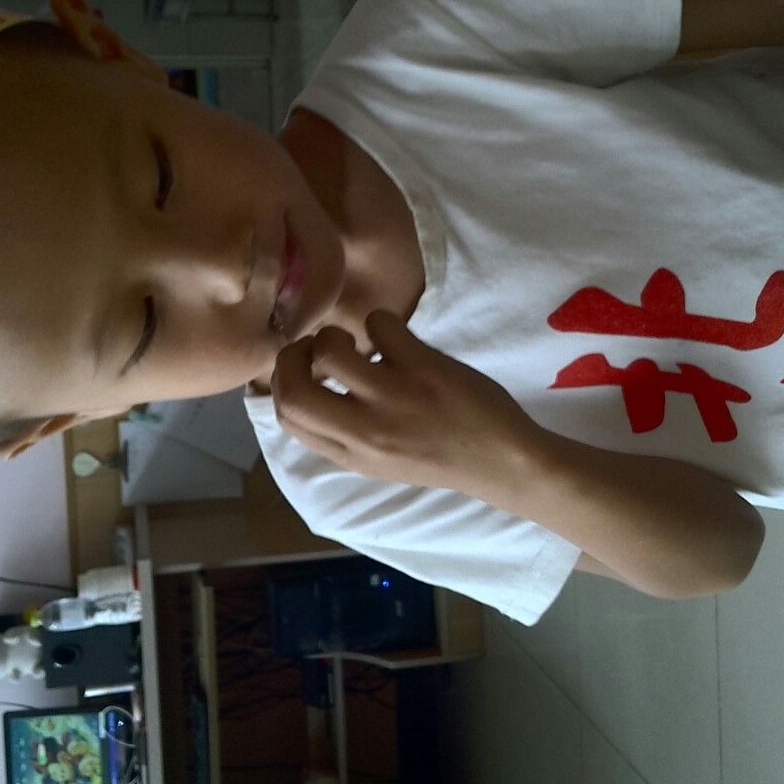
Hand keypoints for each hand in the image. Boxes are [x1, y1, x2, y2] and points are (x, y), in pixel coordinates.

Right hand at [269, 309, 540, 494]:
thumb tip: (306, 390)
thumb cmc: (440, 455)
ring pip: (330, 350)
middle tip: (315, 348)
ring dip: (334, 334)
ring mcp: (394, 398)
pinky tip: (398, 338)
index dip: (281, 384)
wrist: (502, 462)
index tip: (302, 370)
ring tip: (358, 342)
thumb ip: (342, 433)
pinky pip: (378, 325)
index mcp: (351, 454)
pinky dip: (381, 322)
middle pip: (293, 389)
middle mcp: (365, 431)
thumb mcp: (379, 459)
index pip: (287, 417)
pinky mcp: (423, 368)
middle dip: (292, 356)